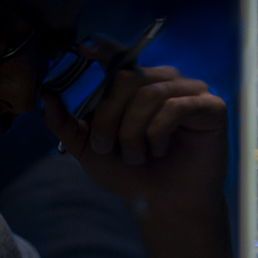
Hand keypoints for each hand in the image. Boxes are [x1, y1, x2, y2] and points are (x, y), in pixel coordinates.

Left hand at [41, 48, 228, 223]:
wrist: (163, 205)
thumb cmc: (132, 175)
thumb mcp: (90, 149)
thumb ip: (66, 123)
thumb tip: (46, 93)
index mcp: (137, 86)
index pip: (116, 61)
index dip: (100, 54)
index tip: (83, 51)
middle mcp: (164, 82)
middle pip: (127, 78)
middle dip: (110, 117)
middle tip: (109, 148)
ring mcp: (191, 92)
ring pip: (149, 93)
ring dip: (134, 131)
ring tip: (137, 157)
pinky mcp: (212, 107)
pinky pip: (176, 107)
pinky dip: (159, 132)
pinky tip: (161, 150)